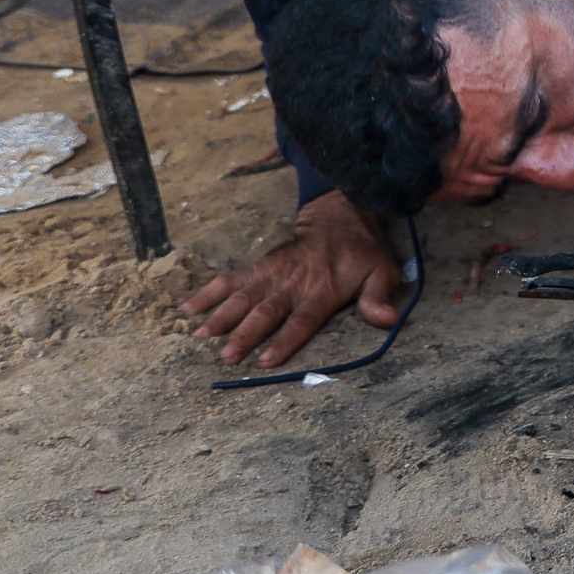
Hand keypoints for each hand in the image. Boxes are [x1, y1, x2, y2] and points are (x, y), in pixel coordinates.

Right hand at [180, 192, 403, 367]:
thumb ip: (378, 298)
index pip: (302, 320)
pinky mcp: (259, 266)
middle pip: (265, 312)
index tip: (264, 361)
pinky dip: (208, 293)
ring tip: (199, 336)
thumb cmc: (362, 252)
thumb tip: (387, 321)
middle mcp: (293, 283)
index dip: (284, 341)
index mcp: (322, 290)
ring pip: (242, 297)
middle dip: (244, 335)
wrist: (340, 213)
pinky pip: (230, 279)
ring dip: (220, 317)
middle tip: (225, 357)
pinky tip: (186, 308)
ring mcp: (272, 273)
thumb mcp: (382, 272)